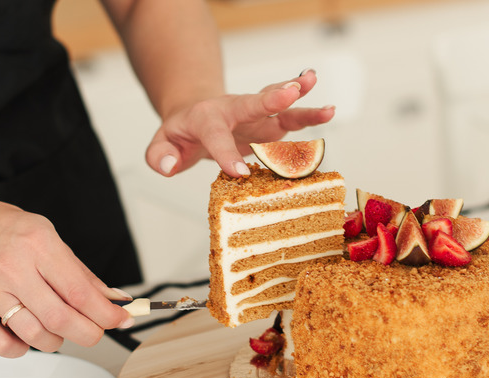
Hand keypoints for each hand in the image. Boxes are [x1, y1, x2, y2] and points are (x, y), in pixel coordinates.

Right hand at [0, 196, 133, 356]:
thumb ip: (81, 273)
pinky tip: (26, 335)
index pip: (80, 292)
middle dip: (89, 333)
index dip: (106, 313)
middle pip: (61, 318)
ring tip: (57, 329)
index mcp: (37, 244)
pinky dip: (22, 348)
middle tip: (95, 332)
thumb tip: (115, 300)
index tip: (120, 320)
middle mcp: (12, 267)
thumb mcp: (48, 237)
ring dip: (56, 341)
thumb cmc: (3, 230)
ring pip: (34, 335)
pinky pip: (2, 346)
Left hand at [146, 69, 334, 177]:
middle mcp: (233, 111)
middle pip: (252, 103)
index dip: (225, 154)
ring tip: (322, 98)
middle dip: (271, 99)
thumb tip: (169, 166)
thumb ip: (160, 156)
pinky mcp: (269, 123)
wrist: (196, 114)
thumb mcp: (161, 145)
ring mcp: (254, 116)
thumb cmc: (182, 134)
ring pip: (278, 106)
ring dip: (300, 101)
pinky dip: (309, 114)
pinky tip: (328, 109)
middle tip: (290, 92)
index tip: (237, 172)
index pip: (216, 136)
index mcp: (205, 119)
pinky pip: (290, 118)